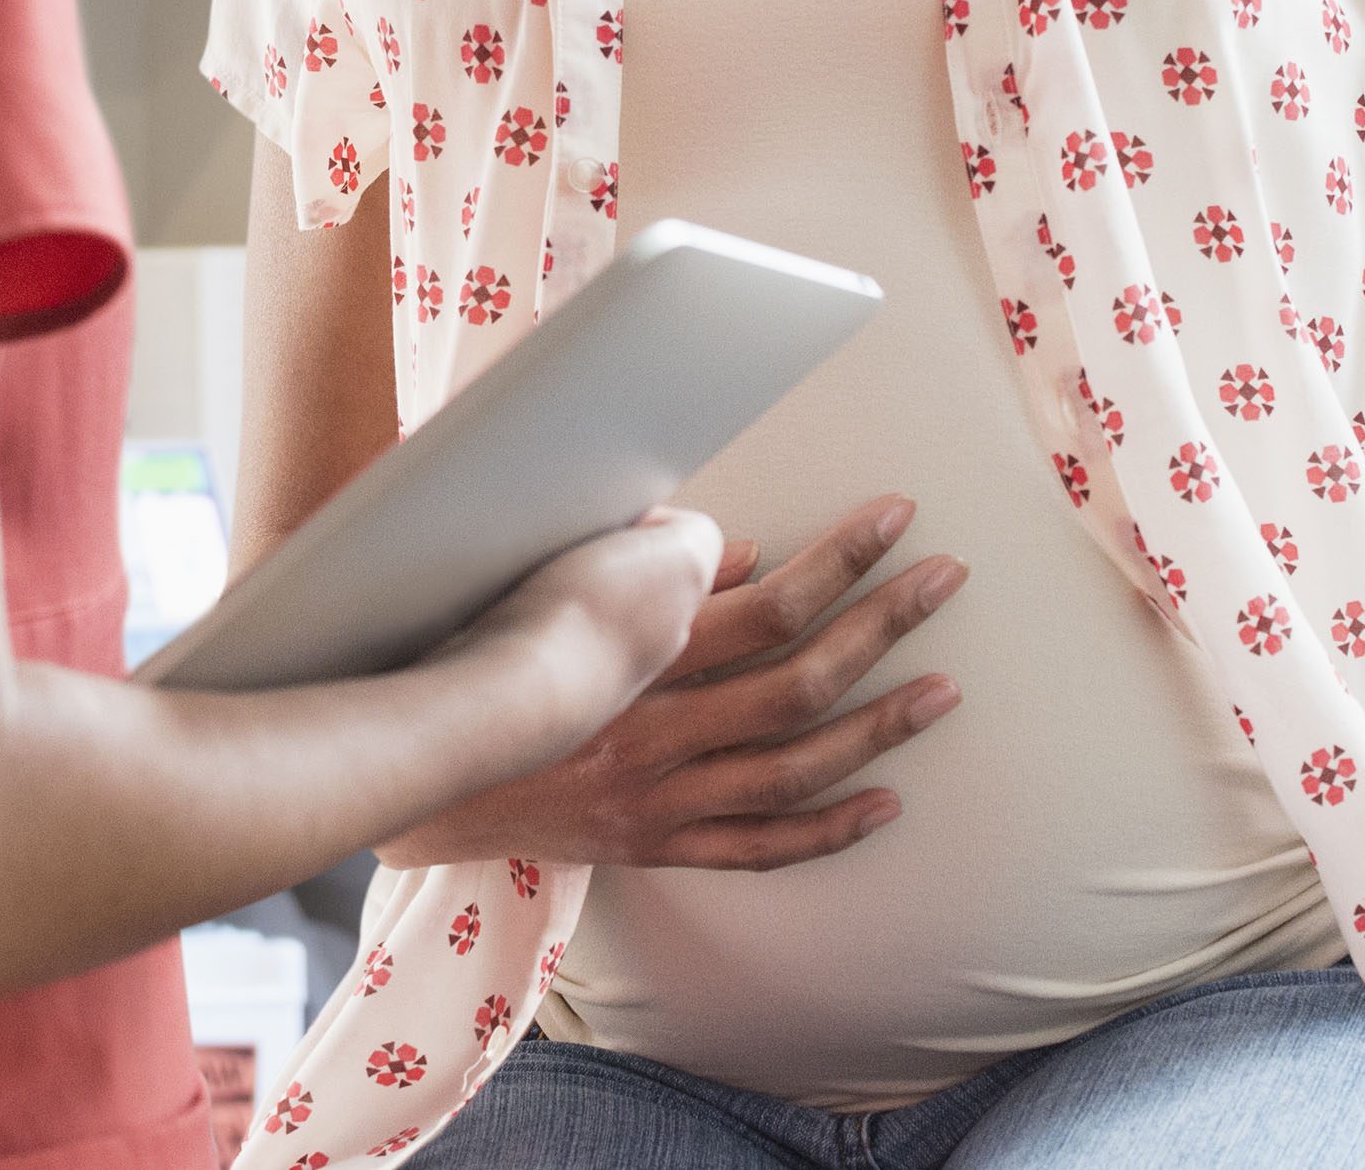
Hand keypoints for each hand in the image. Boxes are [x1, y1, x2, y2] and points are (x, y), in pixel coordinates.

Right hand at [379, 494, 964, 871]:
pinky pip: (760, 848)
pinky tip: (885, 801)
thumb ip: (647, 559)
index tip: (895, 516)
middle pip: (802, 679)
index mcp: (633, 651)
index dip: (842, 556)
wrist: (416, 769)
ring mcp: (660, 795)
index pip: (769, 600)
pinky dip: (830, 829)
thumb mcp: (548, 575)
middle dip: (885, 622)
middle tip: (947, 579)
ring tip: (942, 689)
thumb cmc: (472, 650)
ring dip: (880, 725)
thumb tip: (737, 553)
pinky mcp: (653, 844)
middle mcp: (658, 727)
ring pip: (797, 766)